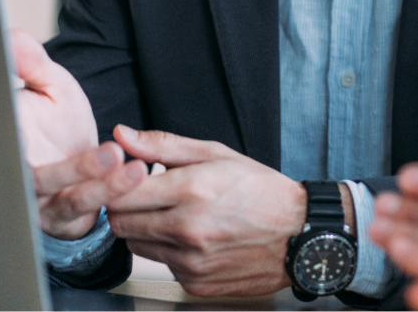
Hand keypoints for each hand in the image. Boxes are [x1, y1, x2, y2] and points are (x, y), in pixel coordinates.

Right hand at [11, 29, 146, 238]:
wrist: (78, 161)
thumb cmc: (57, 122)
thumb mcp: (49, 86)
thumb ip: (32, 64)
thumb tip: (11, 34)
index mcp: (6, 140)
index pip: (0, 138)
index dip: (11, 133)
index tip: (29, 115)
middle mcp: (15, 175)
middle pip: (28, 176)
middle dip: (65, 168)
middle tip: (105, 152)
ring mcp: (36, 200)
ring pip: (59, 195)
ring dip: (90, 180)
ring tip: (122, 160)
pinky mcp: (62, 217)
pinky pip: (81, 209)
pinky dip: (108, 192)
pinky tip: (135, 173)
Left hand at [106, 125, 306, 295]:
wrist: (299, 234)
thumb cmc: (261, 189)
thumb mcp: (215, 153)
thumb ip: (162, 145)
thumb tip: (122, 135)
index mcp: (191, 189)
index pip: (122, 192)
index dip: (118, 183)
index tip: (126, 178)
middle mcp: (187, 229)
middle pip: (121, 223)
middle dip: (126, 208)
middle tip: (146, 196)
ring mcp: (190, 261)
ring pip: (136, 247)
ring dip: (144, 230)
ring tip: (173, 215)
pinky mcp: (195, 283)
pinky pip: (162, 265)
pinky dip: (168, 251)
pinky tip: (192, 237)